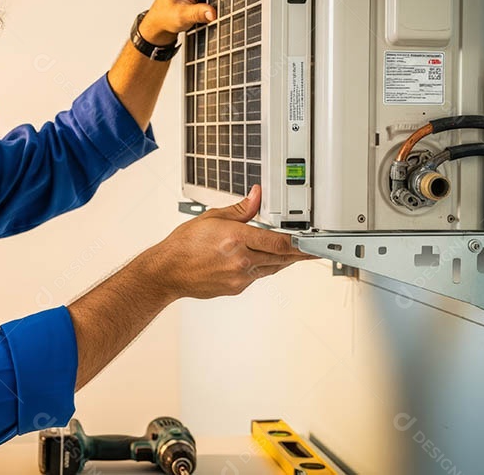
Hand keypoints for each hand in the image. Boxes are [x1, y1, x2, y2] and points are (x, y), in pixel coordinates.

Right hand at [139, 185, 317, 300]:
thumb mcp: (211, 217)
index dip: (300, 242)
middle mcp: (241, 260)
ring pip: (273, 269)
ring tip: (299, 255)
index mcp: (236, 238)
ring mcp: (239, 277)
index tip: (312, 241)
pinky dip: (265, 268)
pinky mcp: (236, 288)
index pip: (279, 242)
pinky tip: (266, 261)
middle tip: (315, 249)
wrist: (167, 272)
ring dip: (286, 261)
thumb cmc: (184, 245)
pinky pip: (258, 277)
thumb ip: (240, 209)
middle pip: (281, 258)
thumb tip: (257, 196)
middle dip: (301, 253)